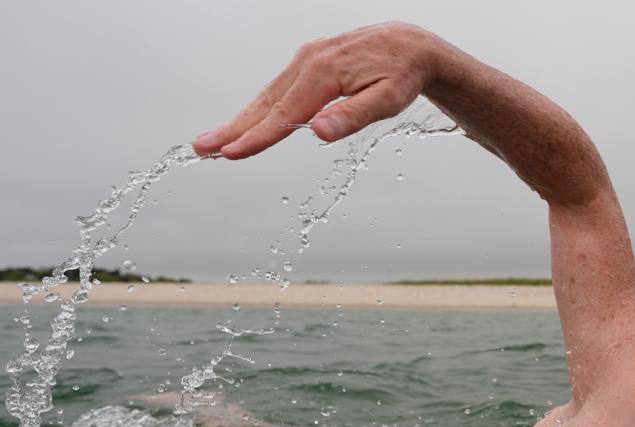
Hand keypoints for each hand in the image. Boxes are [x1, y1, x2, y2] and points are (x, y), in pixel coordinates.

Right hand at [192, 22, 437, 159]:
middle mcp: (308, 61)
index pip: (284, 114)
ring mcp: (306, 59)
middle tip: (202, 148)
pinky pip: (279, 87)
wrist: (411, 44)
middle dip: (233, 128)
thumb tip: (318, 133)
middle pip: (266, 103)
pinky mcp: (309, 61)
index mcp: (323, 73)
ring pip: (268, 95)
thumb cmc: (403, 74)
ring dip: (240, 119)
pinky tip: (247, 121)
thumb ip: (353, 116)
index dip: (257, 137)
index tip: (231, 153)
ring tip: (213, 141)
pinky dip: (259, 106)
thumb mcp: (389, 100)